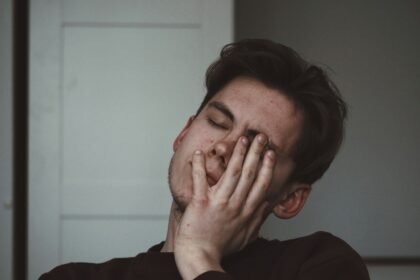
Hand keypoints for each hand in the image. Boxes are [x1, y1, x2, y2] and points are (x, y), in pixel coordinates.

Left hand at [174, 134, 275, 279]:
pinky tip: (199, 153)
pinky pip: (200, 180)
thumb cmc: (220, 248)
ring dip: (237, 154)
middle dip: (256, 153)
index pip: (261, 184)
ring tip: (242, 139)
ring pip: (231, 173)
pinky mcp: (200, 203)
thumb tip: (268, 204)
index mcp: (246, 212)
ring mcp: (219, 203)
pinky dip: (198, 166)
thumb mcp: (246, 236)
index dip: (267, 167)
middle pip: (249, 174)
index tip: (271, 153)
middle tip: (260, 137)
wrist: (200, 257)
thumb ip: (258, 219)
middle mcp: (235, 204)